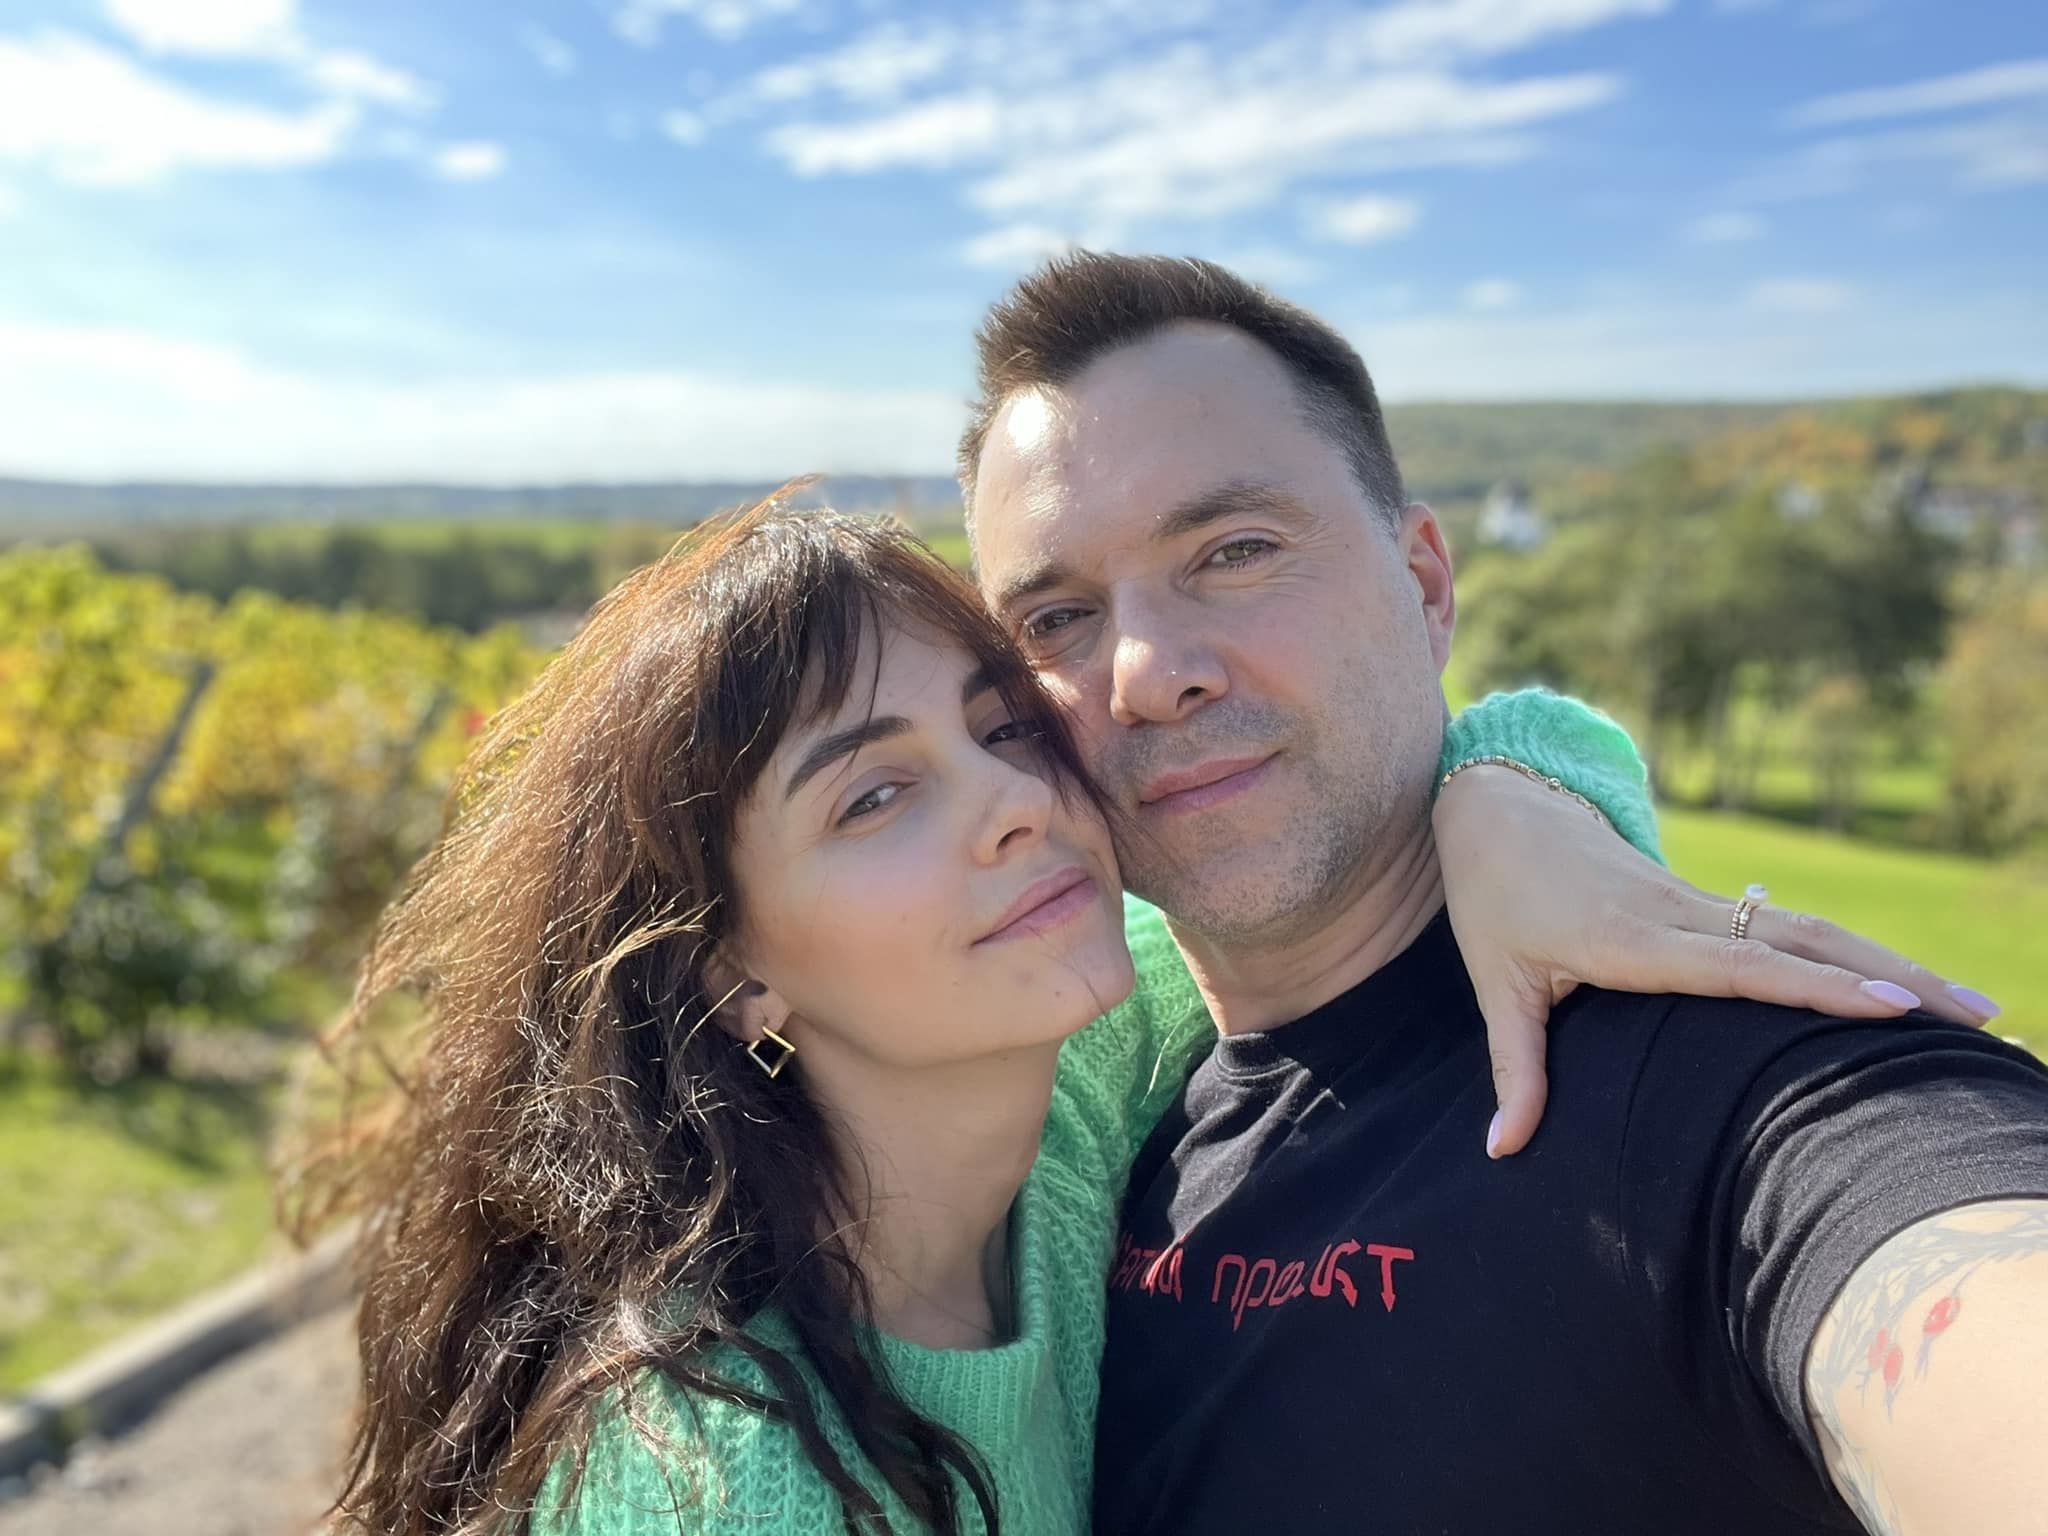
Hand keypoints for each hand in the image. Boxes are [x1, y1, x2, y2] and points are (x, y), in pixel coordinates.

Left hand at [1433, 765, 2001, 1159]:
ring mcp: (1699, 902)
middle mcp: (1679, 914)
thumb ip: (1513, 1068)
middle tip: (1974, 1015)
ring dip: (1890, 960)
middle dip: (1890, 975)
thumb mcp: (1496, 981)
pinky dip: (1852, 953)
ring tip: (1973, 1007)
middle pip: (1801, 942)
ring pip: (1808, 929)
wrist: (1500, 807)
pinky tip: (1908, 984)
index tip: (1890, 1003)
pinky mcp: (1706, 901)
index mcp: (1630, 937)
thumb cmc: (1493, 900)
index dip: (1814, 986)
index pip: (1738, 965)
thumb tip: (1501, 1152)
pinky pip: (1790, 928)